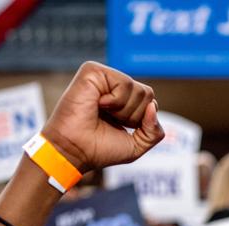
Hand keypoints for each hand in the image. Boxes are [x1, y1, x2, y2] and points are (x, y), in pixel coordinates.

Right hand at [40, 61, 163, 172]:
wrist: (74, 151)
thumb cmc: (98, 149)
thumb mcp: (136, 146)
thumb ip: (154, 131)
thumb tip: (153, 107)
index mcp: (122, 100)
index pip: (149, 102)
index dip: (140, 120)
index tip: (118, 128)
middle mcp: (113, 86)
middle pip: (147, 94)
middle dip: (133, 116)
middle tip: (109, 121)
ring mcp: (103, 77)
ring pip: (138, 89)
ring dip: (124, 110)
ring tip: (102, 113)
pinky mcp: (93, 71)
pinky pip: (124, 83)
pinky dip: (116, 101)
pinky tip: (98, 105)